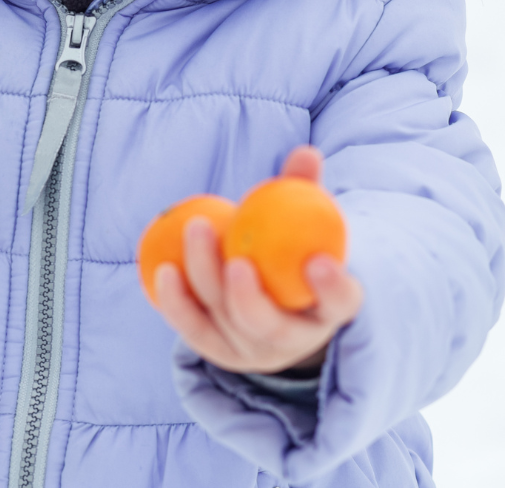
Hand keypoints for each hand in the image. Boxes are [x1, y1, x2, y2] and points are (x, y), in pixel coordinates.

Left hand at [154, 146, 362, 374]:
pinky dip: (177, 303)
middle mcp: (295, 339)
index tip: (318, 261)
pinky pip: (194, 331)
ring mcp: (255, 350)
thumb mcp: (304, 221)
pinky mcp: (220, 353)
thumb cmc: (292, 247)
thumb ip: (304, 190)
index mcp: (329, 308)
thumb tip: (306, 152)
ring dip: (207, 280)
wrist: (274, 297)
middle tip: (236, 259)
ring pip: (228, 322)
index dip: (333, 288)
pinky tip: (163, 271)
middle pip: (270, 325)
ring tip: (194, 229)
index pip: (341, 303)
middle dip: (250, 297)